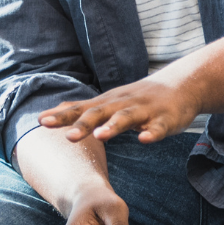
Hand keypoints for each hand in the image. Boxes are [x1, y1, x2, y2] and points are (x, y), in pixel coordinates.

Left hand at [39, 75, 202, 143]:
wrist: (182, 84)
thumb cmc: (140, 98)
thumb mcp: (110, 100)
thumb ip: (84, 108)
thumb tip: (56, 111)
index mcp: (109, 102)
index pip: (81, 109)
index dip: (62, 116)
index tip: (41, 122)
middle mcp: (124, 104)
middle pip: (101, 113)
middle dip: (84, 124)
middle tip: (68, 137)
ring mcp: (145, 110)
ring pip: (128, 118)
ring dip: (114, 126)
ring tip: (101, 136)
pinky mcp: (166, 119)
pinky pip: (158, 127)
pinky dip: (151, 133)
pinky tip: (145, 139)